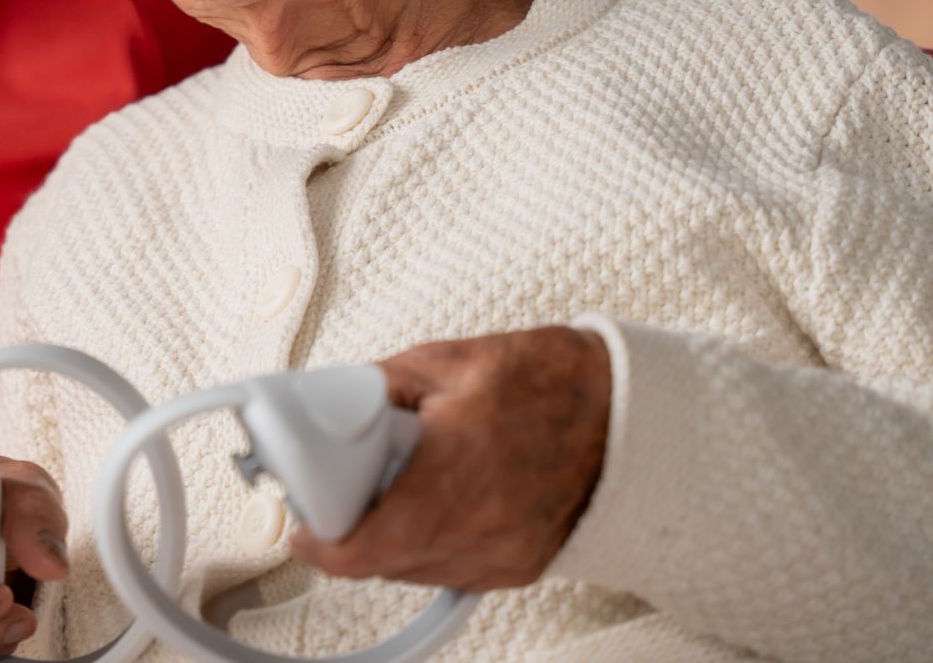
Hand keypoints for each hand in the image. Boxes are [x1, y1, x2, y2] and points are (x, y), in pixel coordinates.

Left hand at [288, 326, 609, 591]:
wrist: (632, 415)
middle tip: (343, 485)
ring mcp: (502, 557)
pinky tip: (436, 499)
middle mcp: (478, 531)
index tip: (299, 523)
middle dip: (351, 527)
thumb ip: (378, 385)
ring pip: (413, 570)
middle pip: (380, 560)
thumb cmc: (553, 383)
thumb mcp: (447, 362)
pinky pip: (452, 569)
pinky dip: (430, 542)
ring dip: (390, 537)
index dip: (318, 540)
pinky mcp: (520, 568)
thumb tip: (332, 401)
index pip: (361, 547)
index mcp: (450, 478)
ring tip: (399, 481)